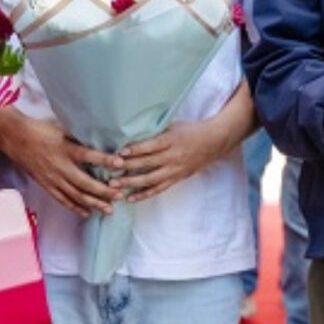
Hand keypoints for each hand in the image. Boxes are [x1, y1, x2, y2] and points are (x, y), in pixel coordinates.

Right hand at [0, 111, 122, 217]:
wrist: (15, 138)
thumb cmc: (40, 131)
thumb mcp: (62, 130)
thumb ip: (79, 139)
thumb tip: (101, 143)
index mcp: (65, 148)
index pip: (88, 155)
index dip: (105, 159)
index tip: (120, 163)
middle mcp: (60, 166)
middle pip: (85, 183)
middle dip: (104, 191)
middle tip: (119, 196)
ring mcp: (53, 178)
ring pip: (76, 195)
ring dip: (94, 203)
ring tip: (109, 209)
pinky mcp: (46, 185)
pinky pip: (63, 200)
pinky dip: (76, 208)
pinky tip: (88, 213)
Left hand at [117, 111, 239, 203]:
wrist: (215, 142)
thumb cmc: (191, 131)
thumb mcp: (174, 126)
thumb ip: (155, 132)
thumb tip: (131, 133)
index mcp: (171, 140)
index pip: (150, 146)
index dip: (134, 150)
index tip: (119, 153)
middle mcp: (173, 156)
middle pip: (147, 163)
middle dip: (126, 167)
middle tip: (109, 171)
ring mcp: (175, 169)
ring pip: (150, 179)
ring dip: (131, 183)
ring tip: (114, 186)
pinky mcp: (177, 178)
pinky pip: (158, 189)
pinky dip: (144, 194)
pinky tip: (130, 197)